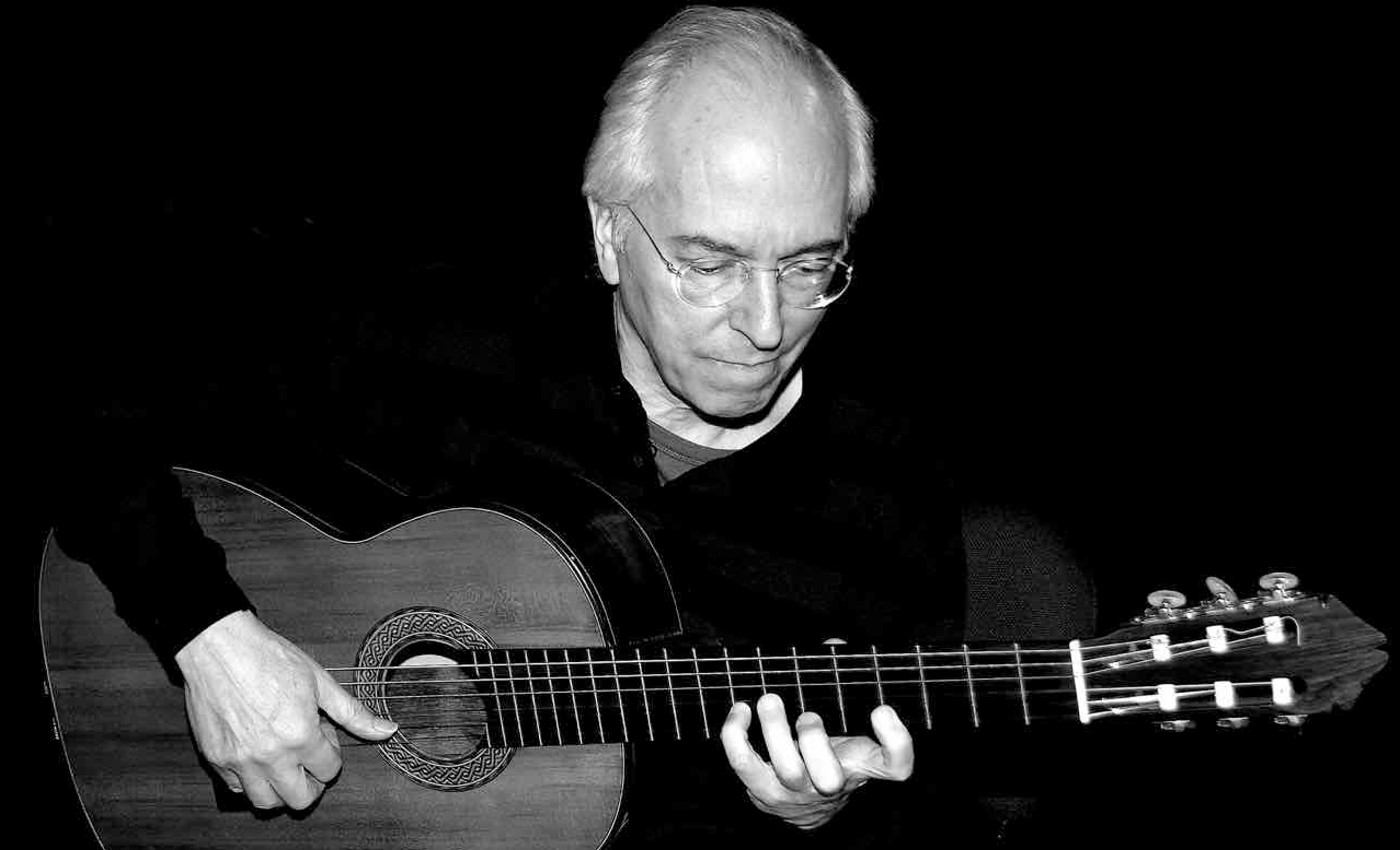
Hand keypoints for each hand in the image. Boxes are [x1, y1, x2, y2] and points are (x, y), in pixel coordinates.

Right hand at [174, 610, 397, 809]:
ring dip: (281, 788)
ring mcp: (239, 761)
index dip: (333, 753)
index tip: (324, 734)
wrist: (219, 648)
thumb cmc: (268, 658)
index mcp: (299, 736)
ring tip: (285, 761)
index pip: (330, 771)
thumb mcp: (319, 681)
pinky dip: (251, 781)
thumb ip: (353, 713)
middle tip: (310, 758)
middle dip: (313, 782)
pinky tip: (259, 756)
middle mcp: (269, 756)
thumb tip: (387, 730)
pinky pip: (237, 788)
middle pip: (301, 799)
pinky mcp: (215, 759)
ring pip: (266, 802)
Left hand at [720, 693, 912, 829]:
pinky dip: (737, 736)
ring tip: (769, 700)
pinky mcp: (763, 793)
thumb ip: (844, 683)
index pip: (897, 766)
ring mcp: (798, 793)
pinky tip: (741, 710)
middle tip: (808, 715)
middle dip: (814, 743)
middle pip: (830, 778)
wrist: (805, 802)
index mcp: (864, 764)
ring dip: (776, 733)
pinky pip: (744, 766)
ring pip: (787, 771)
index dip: (896, 742)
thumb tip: (835, 644)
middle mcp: (834, 784)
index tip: (881, 710)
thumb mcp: (844, 720)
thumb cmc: (827, 748)